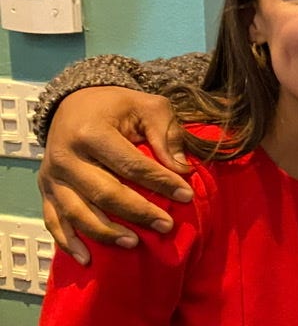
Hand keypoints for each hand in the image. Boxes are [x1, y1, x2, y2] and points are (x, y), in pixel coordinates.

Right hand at [37, 86, 192, 264]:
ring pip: (77, 212)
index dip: (160, 182)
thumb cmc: (118, 106)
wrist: (75, 103)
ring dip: (106, 233)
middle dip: (138, 212)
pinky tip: (88, 259)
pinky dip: (69, 243)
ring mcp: (52, 176)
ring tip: (135, 243)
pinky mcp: (45, 190)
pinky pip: (54, 221)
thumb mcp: (148, 106)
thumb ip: (166, 133)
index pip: (131, 165)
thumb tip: (181, 168)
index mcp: (91, 132)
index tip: (187, 195)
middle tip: (166, 225)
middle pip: (104, 193)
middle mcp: (65, 156)